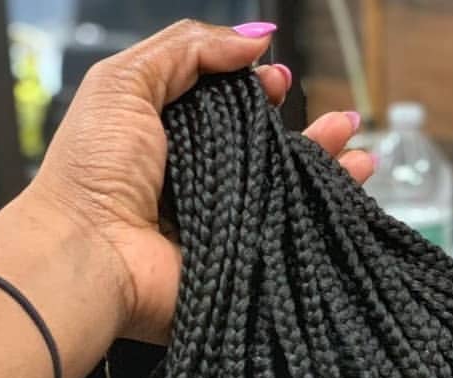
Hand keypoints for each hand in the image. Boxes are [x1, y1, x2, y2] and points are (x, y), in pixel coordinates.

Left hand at [26, 19, 373, 344]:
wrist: (89, 256)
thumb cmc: (94, 169)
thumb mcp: (126, 83)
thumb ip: (187, 50)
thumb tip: (254, 40)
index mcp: (168, 140)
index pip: (226, 112)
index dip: (256, 92)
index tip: (277, 82)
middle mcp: (198, 184)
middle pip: (265, 155)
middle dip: (307, 135)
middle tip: (341, 121)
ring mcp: (221, 227)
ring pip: (285, 196)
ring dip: (326, 172)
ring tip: (362, 153)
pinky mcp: (238, 263)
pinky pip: (288, 238)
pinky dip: (323, 219)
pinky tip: (354, 193)